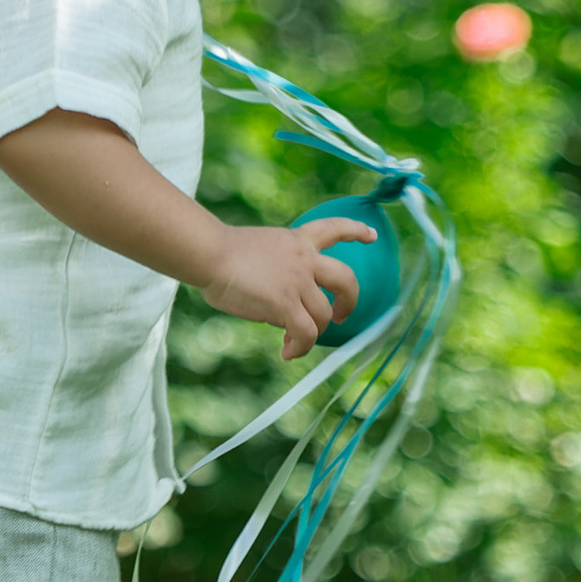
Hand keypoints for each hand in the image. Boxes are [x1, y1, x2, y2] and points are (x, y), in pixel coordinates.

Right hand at [201, 220, 374, 363]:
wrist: (209, 253)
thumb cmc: (218, 254)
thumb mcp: (259, 250)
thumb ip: (275, 269)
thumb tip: (276, 304)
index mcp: (296, 240)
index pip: (333, 228)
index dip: (356, 230)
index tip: (371, 235)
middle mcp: (304, 259)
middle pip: (346, 279)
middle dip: (350, 301)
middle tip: (341, 315)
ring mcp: (298, 282)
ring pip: (323, 316)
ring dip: (312, 334)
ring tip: (292, 344)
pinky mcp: (286, 304)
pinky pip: (305, 334)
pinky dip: (299, 348)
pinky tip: (287, 353)